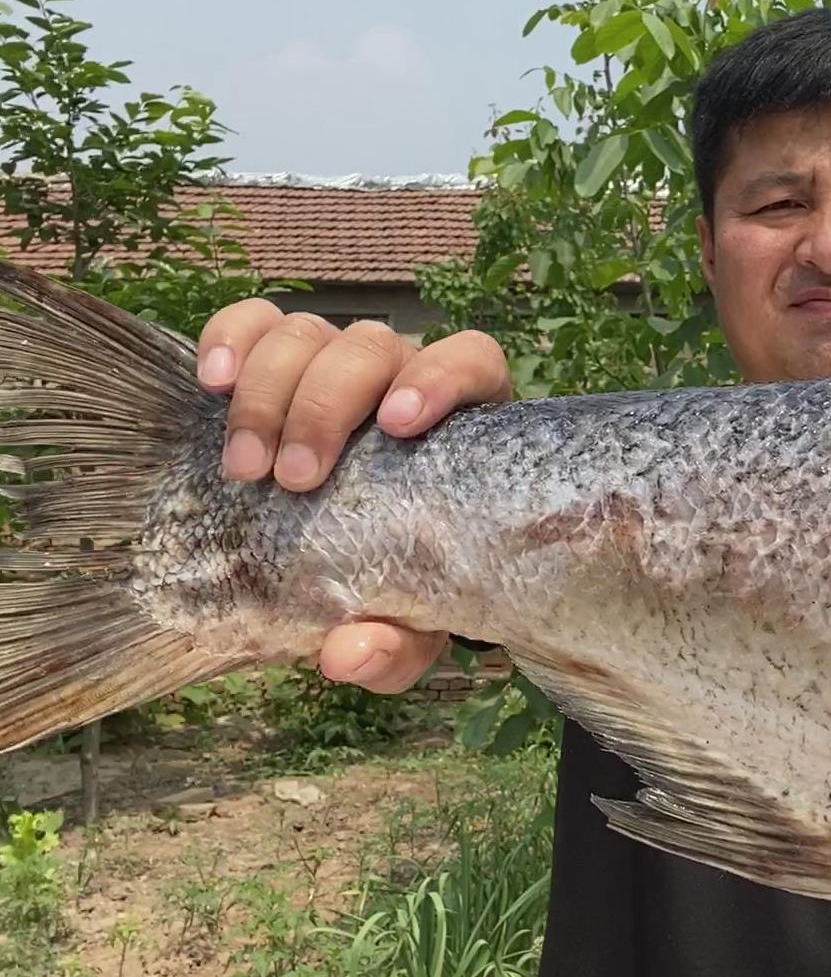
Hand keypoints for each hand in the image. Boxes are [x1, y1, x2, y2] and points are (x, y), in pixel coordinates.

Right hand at [196, 301, 512, 692]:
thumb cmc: (409, 591)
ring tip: (245, 466)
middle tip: (293, 477)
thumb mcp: (412, 629)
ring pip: (311, 333)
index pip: (471, 360)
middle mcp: (405, 380)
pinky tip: (213, 381)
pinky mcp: (282, 363)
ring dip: (273, 390)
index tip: (398, 425)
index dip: (440, 377)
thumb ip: (397, 647)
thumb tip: (350, 654)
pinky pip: (256, 322)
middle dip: (326, 405)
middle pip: (373, 348)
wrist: (369, 578)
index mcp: (464, 426)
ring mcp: (342, 364)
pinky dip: (232, 338)